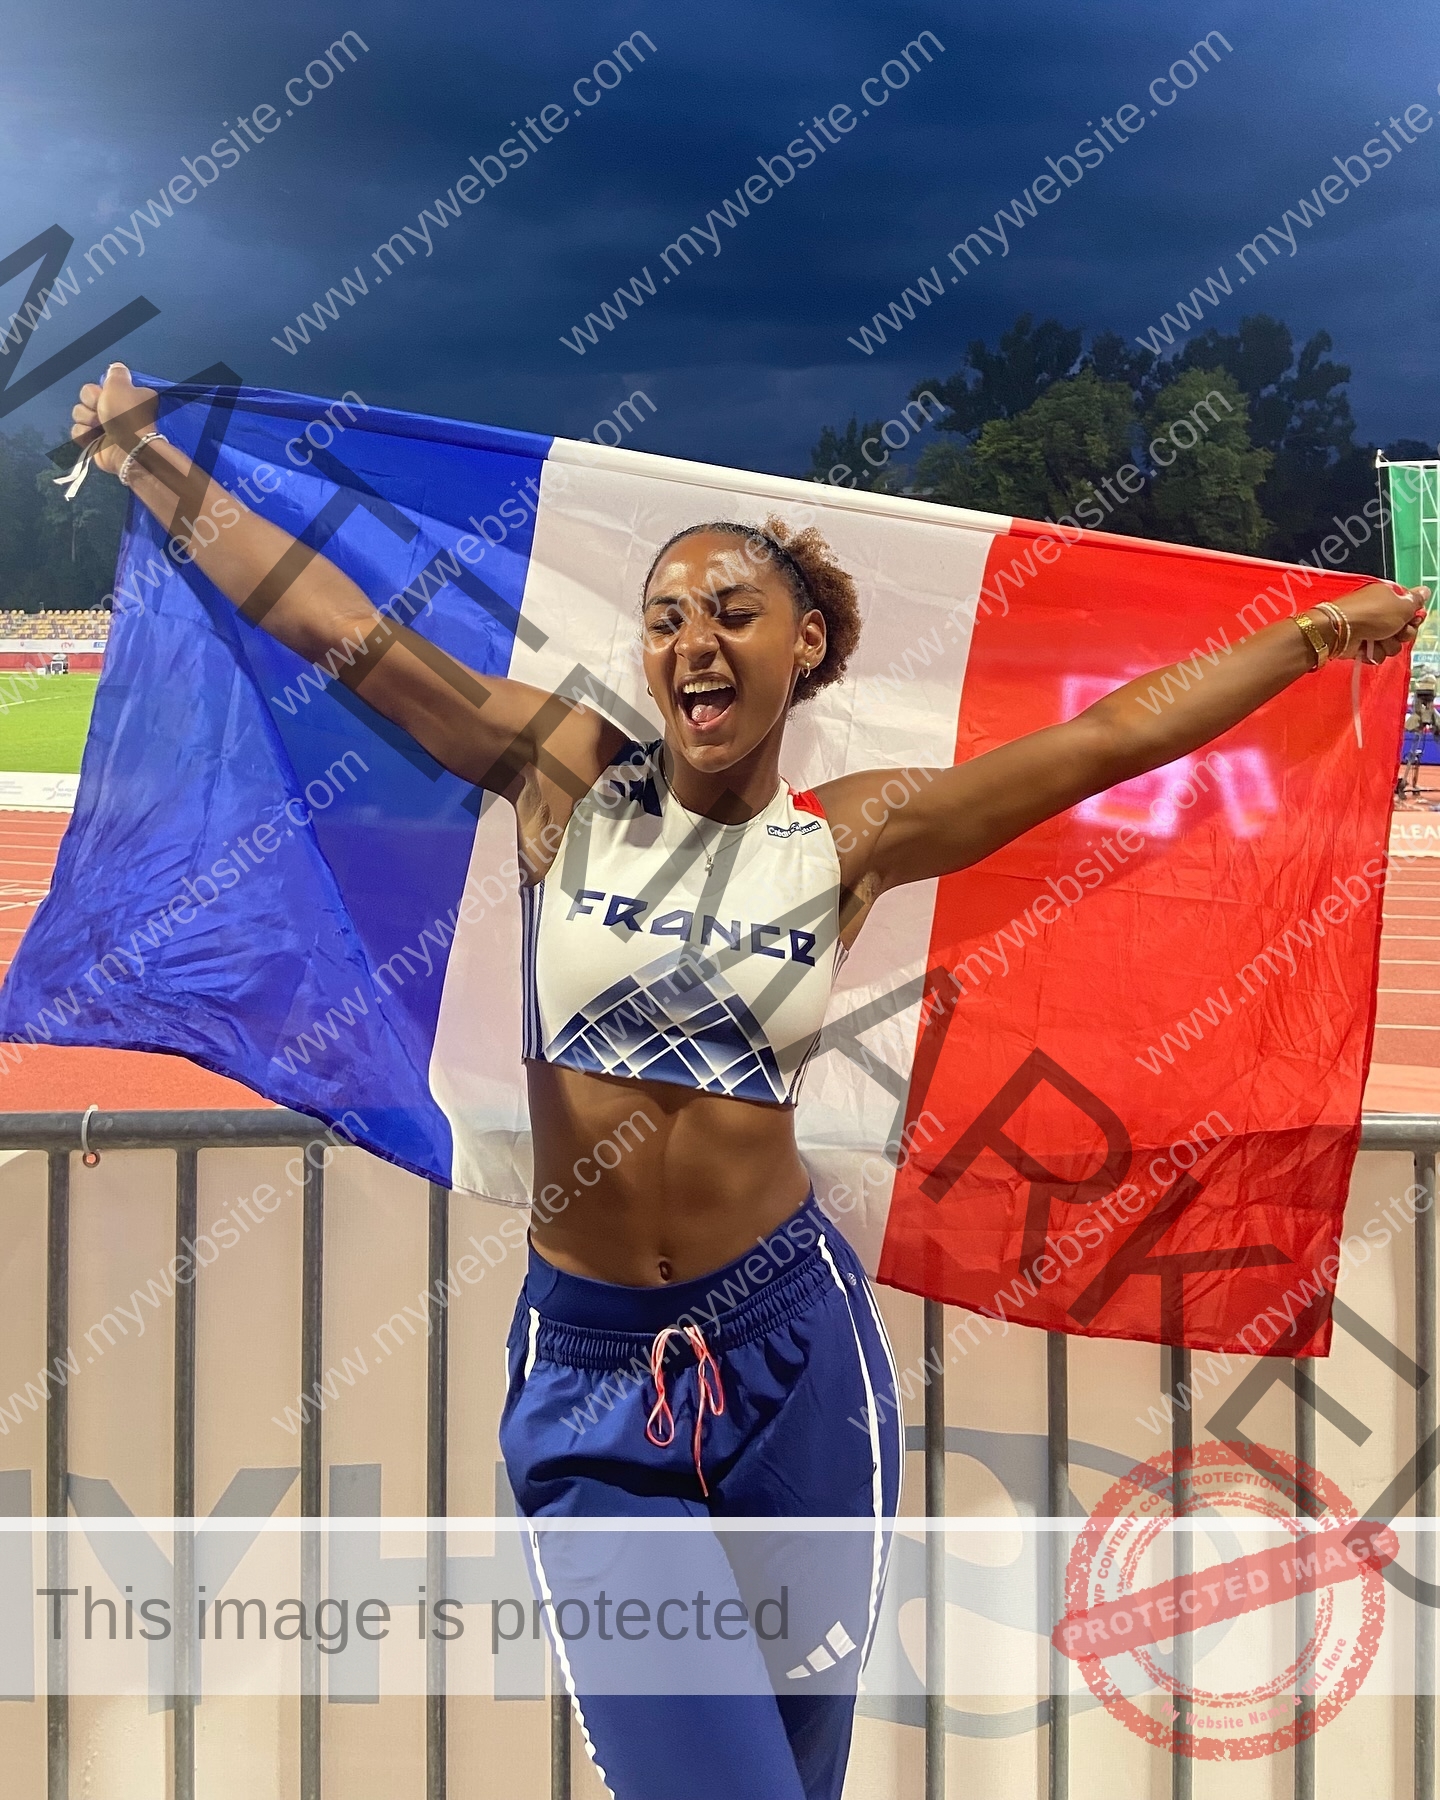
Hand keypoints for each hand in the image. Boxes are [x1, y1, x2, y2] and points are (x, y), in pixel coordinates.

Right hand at [70, 362, 158, 476]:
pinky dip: (84, 435)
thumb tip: (116, 368)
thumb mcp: (121, 384)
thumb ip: (116, 373)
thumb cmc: (127, 415)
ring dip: (87, 419)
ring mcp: (104, 427)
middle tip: (103, 411)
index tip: (106, 393)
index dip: (99, 389)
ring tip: (101, 427)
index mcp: (125, 396)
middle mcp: (115, 411)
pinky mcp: (94, 442)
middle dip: (91, 403)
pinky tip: (95, 438)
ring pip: (79, 414)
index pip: (100, 385)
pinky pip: (77, 431)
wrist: (128, 449)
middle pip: (86, 397)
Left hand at [1327, 582, 1428, 662]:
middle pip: (1404, 629)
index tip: (1413, 620)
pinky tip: (1368, 647)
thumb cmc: (1372, 614)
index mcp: (1389, 598)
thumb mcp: (1401, 605)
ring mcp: (1370, 630)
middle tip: (1396, 631)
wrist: (1342, 630)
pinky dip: (1374, 652)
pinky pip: (1378, 654)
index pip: (1410, 609)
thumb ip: (1415, 601)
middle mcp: (1380, 613)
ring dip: (1388, 644)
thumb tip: (1425, 591)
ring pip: (1392, 644)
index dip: (1414, 617)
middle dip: (1403, 633)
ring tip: (1378, 639)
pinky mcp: (1362, 645)